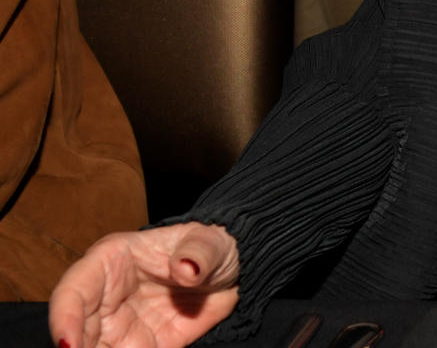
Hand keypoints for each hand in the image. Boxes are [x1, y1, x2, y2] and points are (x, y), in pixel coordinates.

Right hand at [49, 222, 240, 347]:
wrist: (230, 272)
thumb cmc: (211, 245)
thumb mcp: (210, 241)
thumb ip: (198, 251)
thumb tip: (187, 268)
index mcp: (110, 262)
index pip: (73, 292)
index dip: (64, 319)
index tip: (69, 345)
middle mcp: (105, 298)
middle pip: (77, 333)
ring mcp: (119, 328)